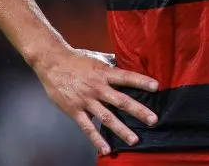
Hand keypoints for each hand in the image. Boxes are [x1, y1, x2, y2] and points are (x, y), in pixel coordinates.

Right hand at [33, 46, 158, 154]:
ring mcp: (86, 100)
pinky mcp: (75, 111)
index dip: (141, 81)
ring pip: (107, 117)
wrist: (52, 63)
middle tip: (153, 120)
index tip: (156, 87)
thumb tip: (125, 65)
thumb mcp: (97, 58)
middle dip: (138, 111)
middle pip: (121, 101)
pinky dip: (97, 139)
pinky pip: (88, 127)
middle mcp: (98, 88)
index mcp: (104, 73)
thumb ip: (111, 65)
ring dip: (121, 129)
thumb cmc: (76, 59)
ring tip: (134, 140)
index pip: (127, 77)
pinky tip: (106, 149)